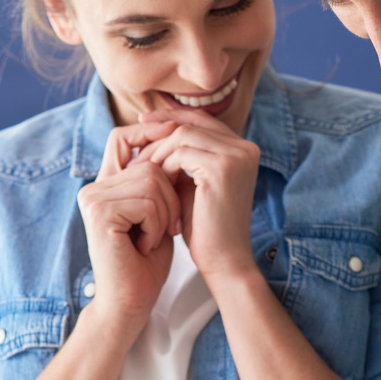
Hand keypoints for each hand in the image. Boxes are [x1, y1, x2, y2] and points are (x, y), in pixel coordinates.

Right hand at [78, 122, 181, 328]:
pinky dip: (156, 226)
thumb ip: (157, 183)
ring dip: (165, 214)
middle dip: (170, 197)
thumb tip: (178, 144)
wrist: (130, 302)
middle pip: (149, 163)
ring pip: (151, 180)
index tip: (177, 137)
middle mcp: (94, 188)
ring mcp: (93, 199)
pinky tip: (145, 246)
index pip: (122, 137)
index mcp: (105, 185)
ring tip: (152, 238)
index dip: (149, 133)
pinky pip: (147, 202)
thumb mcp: (157, 215)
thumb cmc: (146, 264)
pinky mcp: (100, 213)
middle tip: (165, 229)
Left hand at [137, 110, 260, 285]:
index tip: (142, 124)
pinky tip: (156, 183)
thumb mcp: (193, 185)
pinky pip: (181, 152)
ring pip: (183, 134)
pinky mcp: (223, 167)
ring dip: (158, 152)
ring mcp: (237, 156)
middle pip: (191, 122)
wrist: (223, 261)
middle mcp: (245, 148)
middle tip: (135, 151)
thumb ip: (183, 160)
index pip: (201, 120)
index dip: (171, 119)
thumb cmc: (206, 229)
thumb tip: (155, 133)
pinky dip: (164, 165)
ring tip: (142, 172)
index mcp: (242, 150)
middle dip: (159, 134)